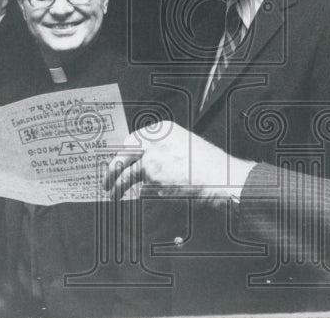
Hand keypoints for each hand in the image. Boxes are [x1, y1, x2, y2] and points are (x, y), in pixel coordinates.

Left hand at [103, 121, 254, 208]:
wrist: (221, 176)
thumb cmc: (209, 166)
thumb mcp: (184, 147)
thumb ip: (164, 151)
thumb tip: (145, 164)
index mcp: (162, 130)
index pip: (133, 140)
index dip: (124, 155)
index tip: (118, 164)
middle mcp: (154, 139)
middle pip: (124, 152)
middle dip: (114, 167)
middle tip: (108, 180)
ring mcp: (152, 156)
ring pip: (126, 171)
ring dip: (116, 184)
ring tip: (112, 194)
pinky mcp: (153, 175)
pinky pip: (136, 185)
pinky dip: (132, 193)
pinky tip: (130, 199)